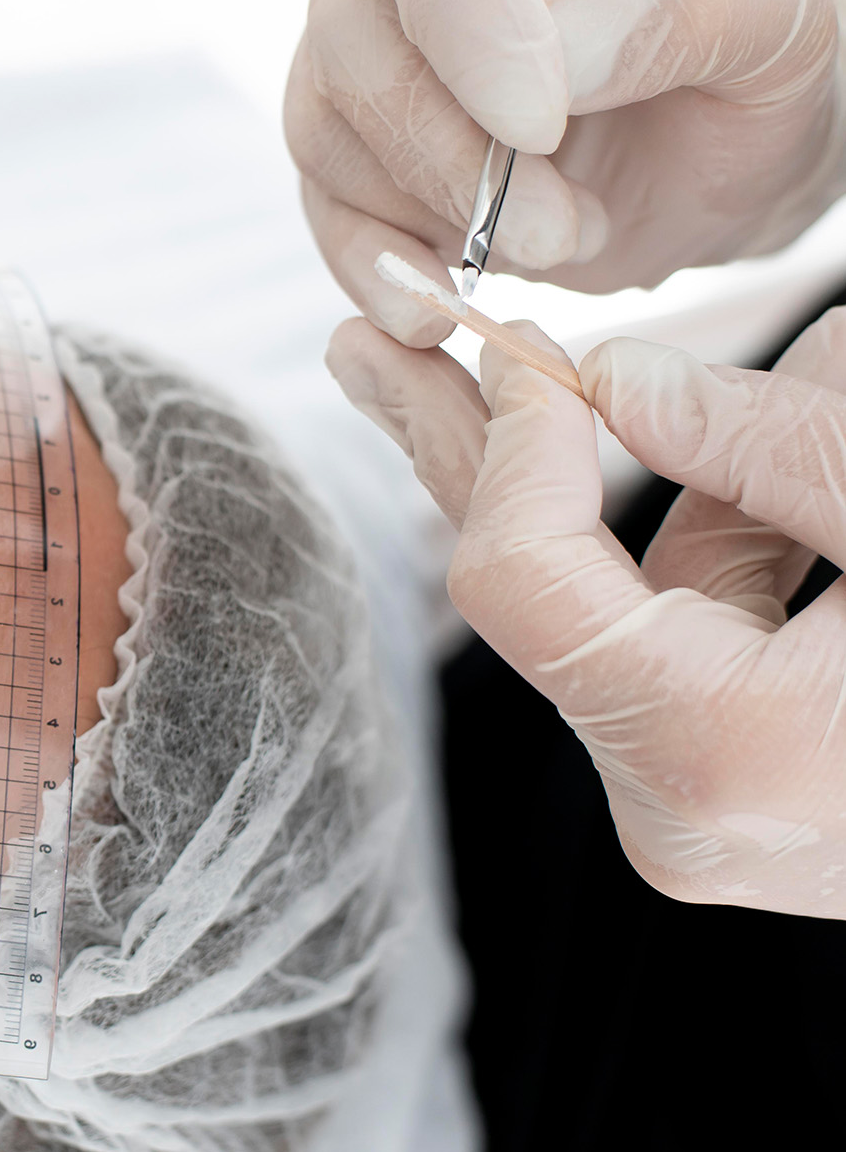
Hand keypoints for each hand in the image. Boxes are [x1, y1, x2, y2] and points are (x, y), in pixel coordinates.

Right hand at [289, 0, 845, 347]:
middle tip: (561, 227)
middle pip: (352, 35)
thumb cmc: (760, 62)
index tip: (539, 126)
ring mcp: (377, 62)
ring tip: (559, 239)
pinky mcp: (360, 159)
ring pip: (327, 128)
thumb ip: (681, 10)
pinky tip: (444, 306)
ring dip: (435, 217)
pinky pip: (325, 209)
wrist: (730, 155)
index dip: (463, 27)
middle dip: (451, 155)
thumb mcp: (775, 23)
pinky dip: (378, 273)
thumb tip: (565, 54)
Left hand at [328, 312, 845, 917]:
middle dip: (480, 451)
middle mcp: (687, 813)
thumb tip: (614, 382)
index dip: (503, 445)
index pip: (519, 583)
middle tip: (381, 344)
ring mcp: (708, 810)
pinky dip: (692, 531)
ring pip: (612, 604)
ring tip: (603, 363)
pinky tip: (689, 432)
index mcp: (722, 758)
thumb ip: (769, 448)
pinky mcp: (739, 785)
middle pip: (533, 596)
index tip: (510, 338)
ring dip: (618, 474)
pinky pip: (677, 633)